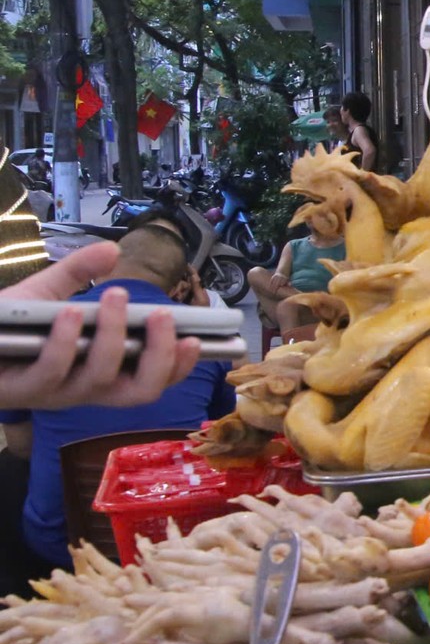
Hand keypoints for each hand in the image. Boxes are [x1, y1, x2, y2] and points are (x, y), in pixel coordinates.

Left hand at [0, 242, 201, 409]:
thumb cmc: (9, 326)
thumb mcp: (48, 295)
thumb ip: (78, 272)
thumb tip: (112, 250)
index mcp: (102, 372)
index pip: (153, 381)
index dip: (179, 367)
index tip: (196, 340)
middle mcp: (86, 390)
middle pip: (141, 392)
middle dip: (160, 354)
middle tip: (165, 316)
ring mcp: (56, 393)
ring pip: (101, 379)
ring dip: (115, 335)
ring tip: (115, 296)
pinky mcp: (24, 390)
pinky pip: (54, 370)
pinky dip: (68, 340)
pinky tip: (71, 312)